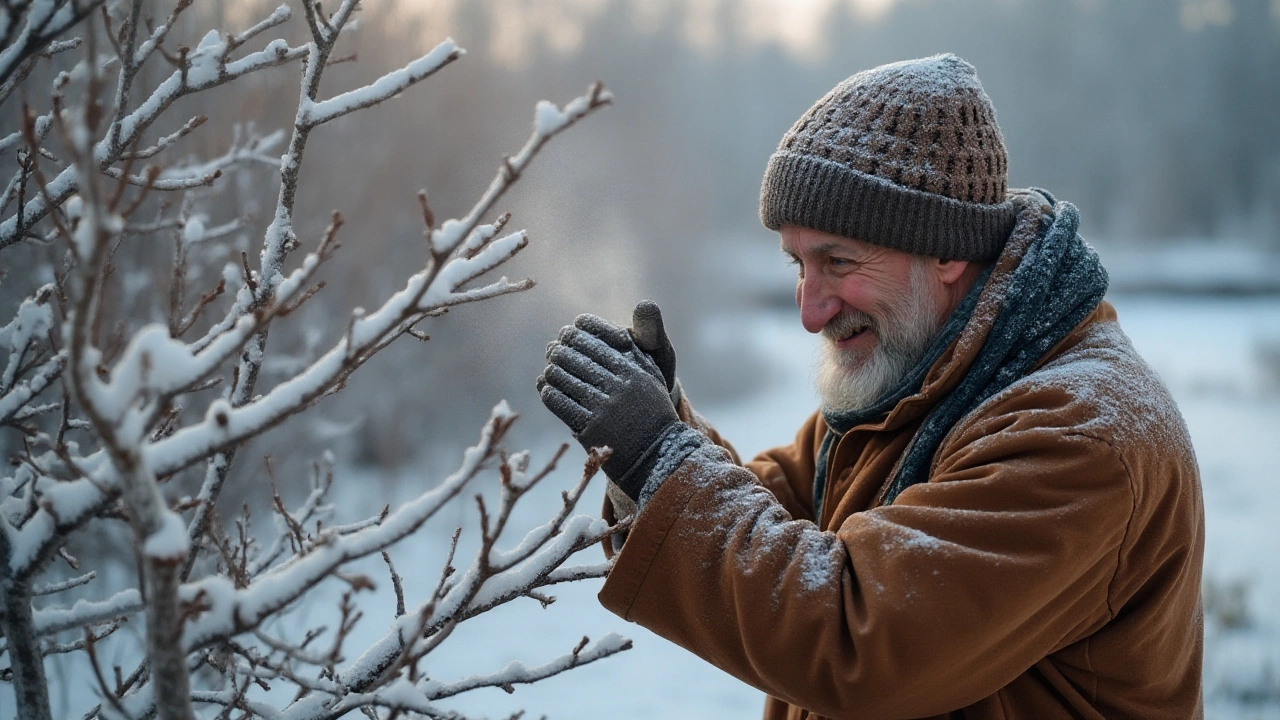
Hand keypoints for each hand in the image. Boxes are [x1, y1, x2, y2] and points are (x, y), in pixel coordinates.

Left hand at [538, 313, 680, 499]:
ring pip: (564, 378)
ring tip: (551, 369)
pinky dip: (549, 393)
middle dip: (560, 349)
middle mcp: (618, 384)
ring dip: (553, 371)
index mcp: (633, 368)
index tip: (569, 331)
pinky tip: (547, 389)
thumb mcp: (653, 374)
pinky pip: (560, 403)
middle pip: (575, 355)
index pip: (595, 339)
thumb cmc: (653, 409)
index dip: (577, 332)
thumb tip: (632, 314)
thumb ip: (638, 346)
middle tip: (554, 348)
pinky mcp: (591, 428)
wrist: (657, 453)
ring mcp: (603, 407)